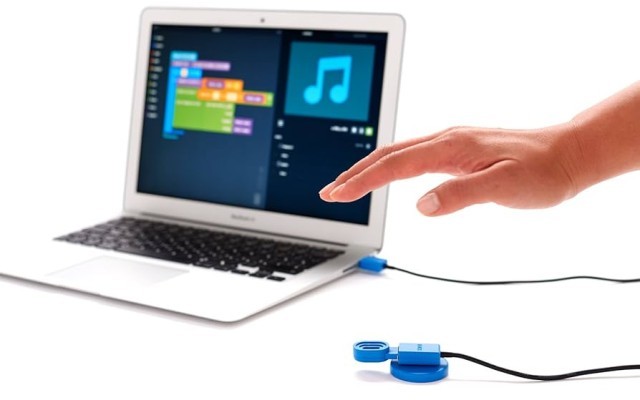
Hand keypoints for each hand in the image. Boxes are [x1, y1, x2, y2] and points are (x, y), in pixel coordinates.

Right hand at [319, 124, 583, 215]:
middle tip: (329, 192)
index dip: (362, 180)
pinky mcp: (457, 152)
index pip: (395, 164)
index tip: (337, 195)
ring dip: (369, 169)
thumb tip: (422, 206)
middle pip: (387, 154)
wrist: (568, 155)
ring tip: (347, 185)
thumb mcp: (504, 186)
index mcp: (451, 147)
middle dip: (355, 173)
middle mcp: (446, 140)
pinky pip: (413, 157)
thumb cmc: (541, 171)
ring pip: (398, 153)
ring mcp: (451, 144)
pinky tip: (386, 176)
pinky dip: (390, 168)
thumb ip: (462, 194)